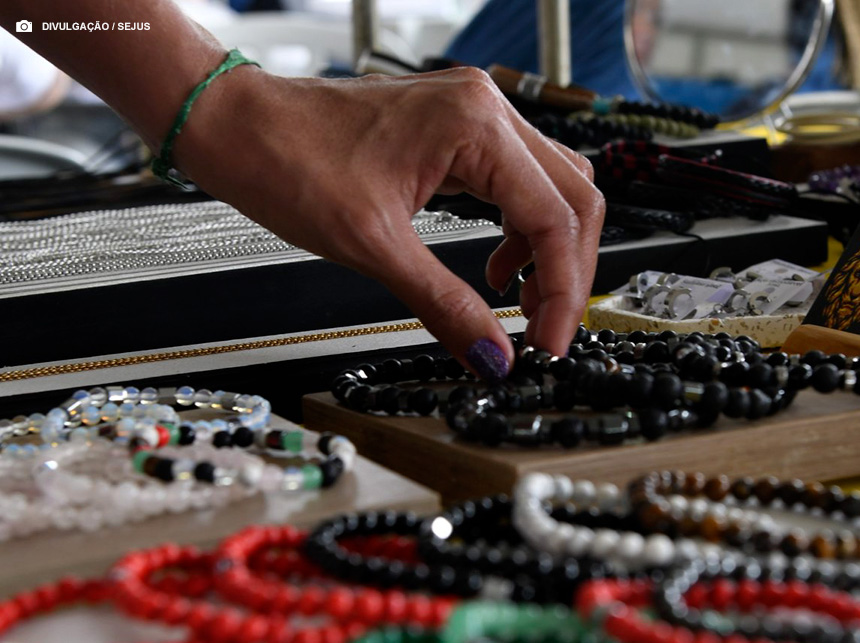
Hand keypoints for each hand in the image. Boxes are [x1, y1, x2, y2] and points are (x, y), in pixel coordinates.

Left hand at [174, 65, 604, 379]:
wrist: (238, 128)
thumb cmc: (287, 161)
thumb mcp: (373, 245)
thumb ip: (444, 304)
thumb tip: (492, 355)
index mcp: (474, 125)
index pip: (555, 217)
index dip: (562, 290)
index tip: (546, 343)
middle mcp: (484, 110)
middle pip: (572, 198)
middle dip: (566, 272)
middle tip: (543, 329)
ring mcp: (472, 118)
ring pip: (550, 189)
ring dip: (548, 251)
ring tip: (522, 303)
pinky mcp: (455, 134)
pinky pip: (515, 183)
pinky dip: (519, 231)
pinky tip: (496, 266)